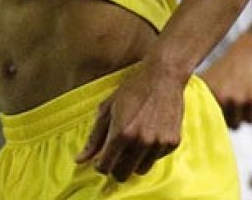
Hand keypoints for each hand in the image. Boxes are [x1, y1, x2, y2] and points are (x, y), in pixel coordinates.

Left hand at [74, 63, 186, 180]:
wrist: (163, 78)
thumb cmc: (132, 90)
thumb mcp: (107, 109)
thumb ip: (94, 137)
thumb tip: (80, 160)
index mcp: (121, 133)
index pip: (105, 166)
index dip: (99, 166)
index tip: (100, 160)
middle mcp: (141, 141)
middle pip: (123, 174)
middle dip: (115, 168)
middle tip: (114, 156)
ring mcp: (158, 143)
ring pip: (140, 170)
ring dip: (133, 163)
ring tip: (131, 146)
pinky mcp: (172, 143)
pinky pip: (156, 159)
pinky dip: (149, 153)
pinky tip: (147, 136)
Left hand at [198, 31, 251, 127]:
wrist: (247, 54)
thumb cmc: (224, 71)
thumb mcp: (206, 81)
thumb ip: (197, 99)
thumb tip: (189, 126)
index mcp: (205, 91)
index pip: (201, 120)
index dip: (204, 125)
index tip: (205, 127)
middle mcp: (220, 96)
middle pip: (219, 125)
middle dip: (224, 120)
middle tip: (228, 107)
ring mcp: (237, 98)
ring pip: (235, 125)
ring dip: (237, 119)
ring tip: (237, 104)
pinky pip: (250, 121)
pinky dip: (250, 115)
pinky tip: (248, 101)